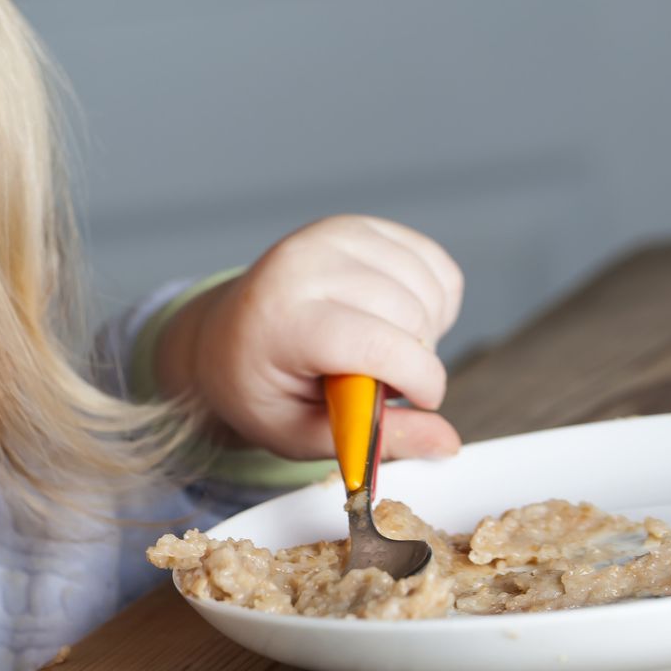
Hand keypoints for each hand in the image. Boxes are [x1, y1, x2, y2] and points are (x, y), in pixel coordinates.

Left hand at [155, 214, 463, 461]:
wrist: (224, 338)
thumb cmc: (261, 390)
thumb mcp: (302, 434)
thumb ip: (375, 439)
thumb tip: (446, 443)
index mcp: (281, 321)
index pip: (375, 344)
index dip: (418, 379)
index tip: (421, 400)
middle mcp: (304, 265)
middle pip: (410, 315)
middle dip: (417, 359)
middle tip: (378, 380)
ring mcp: (332, 237)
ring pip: (427, 288)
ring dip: (427, 330)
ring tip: (381, 351)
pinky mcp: (359, 227)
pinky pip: (433, 264)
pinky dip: (432, 300)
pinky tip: (394, 320)